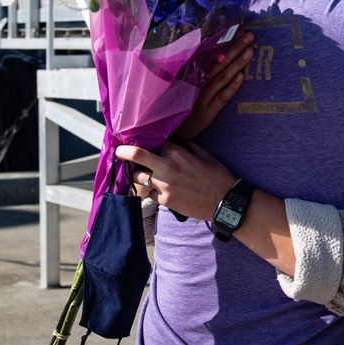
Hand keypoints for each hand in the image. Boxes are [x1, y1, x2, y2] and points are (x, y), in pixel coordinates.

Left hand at [116, 141, 237, 220]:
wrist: (224, 201)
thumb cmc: (217, 176)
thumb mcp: (204, 154)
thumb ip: (187, 147)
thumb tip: (175, 143)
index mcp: (178, 153)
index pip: (155, 143)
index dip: (150, 144)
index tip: (141, 143)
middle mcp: (168, 167)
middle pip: (137, 156)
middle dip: (124, 152)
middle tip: (119, 151)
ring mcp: (164, 185)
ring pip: (139, 177)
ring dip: (139, 176)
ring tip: (141, 175)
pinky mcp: (165, 200)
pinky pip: (150, 194)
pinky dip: (152, 192)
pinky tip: (158, 191)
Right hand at [178, 31, 254, 138]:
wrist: (168, 134)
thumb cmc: (178, 108)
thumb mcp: (183, 87)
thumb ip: (195, 71)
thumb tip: (212, 53)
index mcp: (192, 75)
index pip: (210, 54)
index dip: (225, 42)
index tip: (238, 30)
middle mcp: (196, 83)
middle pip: (218, 62)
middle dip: (235, 48)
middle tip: (250, 35)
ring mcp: (201, 98)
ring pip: (221, 77)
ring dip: (236, 63)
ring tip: (250, 51)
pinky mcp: (206, 113)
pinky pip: (221, 98)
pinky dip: (231, 87)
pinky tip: (241, 76)